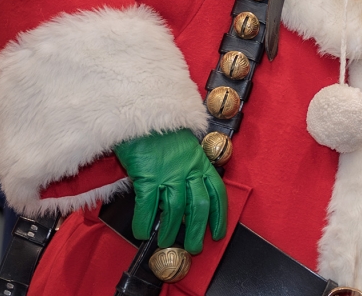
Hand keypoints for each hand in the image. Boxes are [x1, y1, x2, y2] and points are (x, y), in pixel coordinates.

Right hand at [114, 129, 226, 253]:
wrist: (143, 113)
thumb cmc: (163, 133)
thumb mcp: (186, 149)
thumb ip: (190, 170)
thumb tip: (188, 196)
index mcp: (200, 163)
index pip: (216, 193)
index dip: (219, 215)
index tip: (218, 233)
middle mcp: (188, 170)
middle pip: (198, 206)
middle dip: (197, 230)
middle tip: (195, 248)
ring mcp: (169, 173)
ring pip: (175, 209)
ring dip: (171, 230)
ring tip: (166, 242)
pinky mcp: (148, 174)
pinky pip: (148, 204)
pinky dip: (145, 221)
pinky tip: (143, 232)